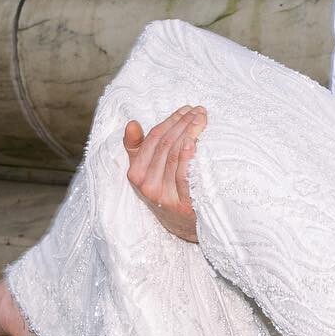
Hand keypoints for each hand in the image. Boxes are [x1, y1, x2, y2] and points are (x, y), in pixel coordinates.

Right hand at [123, 105, 205, 241]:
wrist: (183, 226)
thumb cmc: (166, 191)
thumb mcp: (147, 172)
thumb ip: (137, 148)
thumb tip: (132, 124)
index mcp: (136, 174)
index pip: (153, 139)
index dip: (170, 121)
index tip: (186, 109)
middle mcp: (147, 185)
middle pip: (165, 144)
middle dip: (183, 123)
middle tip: (199, 110)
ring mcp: (165, 196)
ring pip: (175, 155)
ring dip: (190, 132)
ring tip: (202, 119)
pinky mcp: (183, 205)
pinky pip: (184, 174)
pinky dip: (188, 155)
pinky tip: (195, 142)